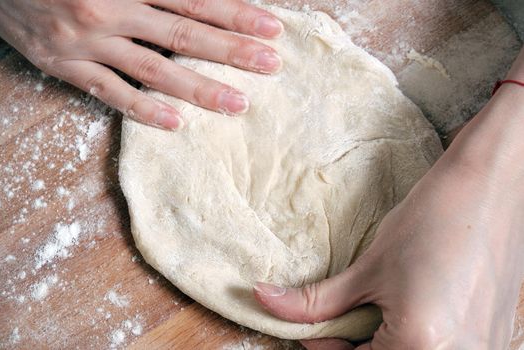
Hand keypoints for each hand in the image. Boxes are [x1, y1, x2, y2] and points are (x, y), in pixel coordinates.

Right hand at [0, 0, 282, 128]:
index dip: (236, 14)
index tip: (271, 29)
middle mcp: (111, 9)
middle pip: (184, 34)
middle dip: (232, 51)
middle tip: (270, 65)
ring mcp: (88, 42)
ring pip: (155, 70)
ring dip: (200, 88)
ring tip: (238, 104)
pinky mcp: (65, 66)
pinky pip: (109, 93)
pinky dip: (143, 110)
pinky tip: (176, 124)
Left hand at [252, 50, 523, 347]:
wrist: (490, 187)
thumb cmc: (432, 220)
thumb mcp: (368, 267)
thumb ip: (315, 301)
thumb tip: (264, 301)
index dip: (322, 348)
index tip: (309, 330)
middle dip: (353, 348)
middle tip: (339, 318)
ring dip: (383, 346)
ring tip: (376, 310)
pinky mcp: (493, 341)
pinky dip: (413, 341)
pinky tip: (408, 311)